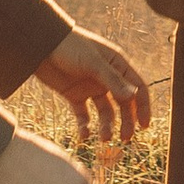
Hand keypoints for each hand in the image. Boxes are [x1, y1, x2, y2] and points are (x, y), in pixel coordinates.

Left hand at [35, 26, 151, 144]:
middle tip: (125, 138)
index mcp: (117, 65)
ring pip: (105, 111)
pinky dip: (85, 125)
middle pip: (123, 103)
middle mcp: (107, 78)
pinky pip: (84, 114)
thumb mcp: (92, 63)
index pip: (137, 88)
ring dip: (106, 125)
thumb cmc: (70, 47)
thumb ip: (113, 80)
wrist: (39, 45)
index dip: (143, 107)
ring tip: (104, 138)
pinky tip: (84, 135)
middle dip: (126, 121)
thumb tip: (134, 96)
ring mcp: (91, 87)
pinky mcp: (74, 94)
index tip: (144, 126)